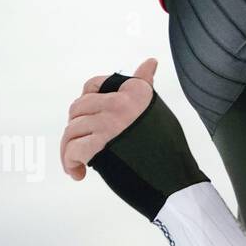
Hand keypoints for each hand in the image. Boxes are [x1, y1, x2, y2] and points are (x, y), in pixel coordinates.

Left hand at [60, 57, 157, 180]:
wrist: (176, 184)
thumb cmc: (169, 151)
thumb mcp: (157, 110)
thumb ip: (144, 87)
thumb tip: (150, 62)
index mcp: (135, 91)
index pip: (92, 86)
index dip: (85, 105)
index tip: (90, 122)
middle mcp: (121, 103)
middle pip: (78, 109)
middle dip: (75, 130)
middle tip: (83, 148)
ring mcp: (109, 123)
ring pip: (71, 130)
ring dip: (70, 150)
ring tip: (78, 165)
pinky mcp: (99, 146)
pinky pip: (72, 150)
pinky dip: (70, 164)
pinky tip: (78, 173)